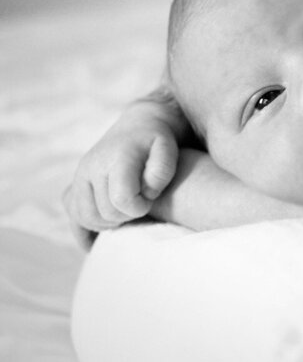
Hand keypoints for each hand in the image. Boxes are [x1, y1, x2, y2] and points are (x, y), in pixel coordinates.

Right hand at [64, 108, 178, 247]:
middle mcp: (91, 166)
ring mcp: (79, 175)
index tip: (150, 201)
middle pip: (104, 213)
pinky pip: (73, 215)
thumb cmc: (158, 141)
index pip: (121, 200)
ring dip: (109, 224)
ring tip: (128, 213)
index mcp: (115, 158)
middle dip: (127, 216)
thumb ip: (161, 170)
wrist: (139, 126)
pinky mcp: (75, 184)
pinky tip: (99, 238)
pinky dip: (86, 229)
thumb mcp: (168, 149)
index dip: (139, 208)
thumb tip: (145, 191)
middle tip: (142, 207)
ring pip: (86, 218)